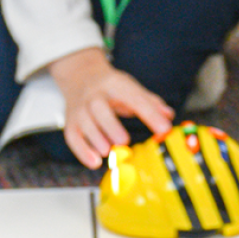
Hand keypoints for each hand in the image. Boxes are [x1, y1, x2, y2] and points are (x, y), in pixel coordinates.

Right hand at [49, 47, 173, 169]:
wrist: (80, 75)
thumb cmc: (109, 86)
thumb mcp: (130, 87)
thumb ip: (150, 102)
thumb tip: (168, 116)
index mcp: (114, 83)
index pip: (133, 97)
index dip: (150, 114)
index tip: (164, 129)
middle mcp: (94, 94)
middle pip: (98, 107)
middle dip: (110, 125)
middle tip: (124, 141)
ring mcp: (80, 107)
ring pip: (83, 122)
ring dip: (96, 139)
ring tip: (109, 152)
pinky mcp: (70, 121)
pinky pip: (72, 136)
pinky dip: (82, 151)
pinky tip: (94, 162)